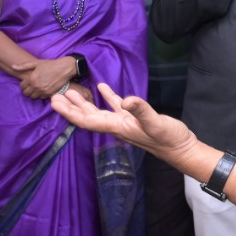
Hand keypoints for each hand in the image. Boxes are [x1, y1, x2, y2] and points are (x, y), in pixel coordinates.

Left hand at [11, 57, 75, 99]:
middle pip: (26, 94)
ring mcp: (43, 91)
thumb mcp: (36, 63)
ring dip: (34, 93)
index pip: (22, 86)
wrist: (64, 68)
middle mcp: (36, 86)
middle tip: (31, 86)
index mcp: (31, 79)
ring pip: (33, 97)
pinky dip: (41, 95)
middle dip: (27, 90)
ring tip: (37, 88)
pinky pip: (41, 98)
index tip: (27, 82)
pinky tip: (43, 89)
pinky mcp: (49, 94)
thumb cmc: (49, 64)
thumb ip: (23, 66)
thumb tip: (12, 67)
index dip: (23, 84)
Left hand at [51, 82, 195, 162]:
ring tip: (70, 92)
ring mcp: (125, 122)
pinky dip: (107, 96)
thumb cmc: (169, 139)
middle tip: (54, 97)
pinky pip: (115, 106)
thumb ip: (141, 110)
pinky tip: (100, 88)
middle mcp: (117, 126)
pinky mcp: (134, 118)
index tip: (55, 104)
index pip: (88, 120)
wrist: (181, 148)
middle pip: (88, 117)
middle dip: (70, 108)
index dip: (70, 113)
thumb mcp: (155, 123)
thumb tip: (127, 99)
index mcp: (118, 127)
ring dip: (83, 103)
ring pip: (98, 111)